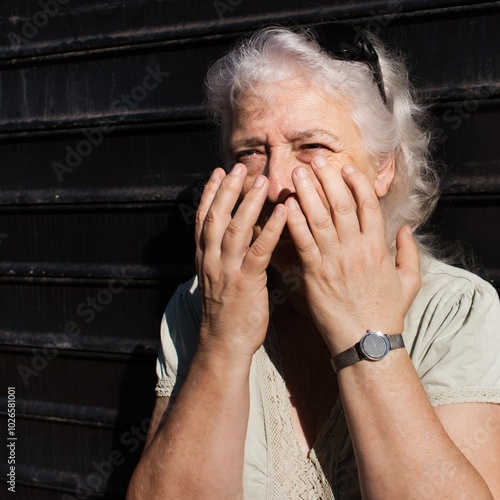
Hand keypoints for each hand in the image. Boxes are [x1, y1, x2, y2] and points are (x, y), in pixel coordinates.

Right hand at [195, 164, 286, 358]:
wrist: (223, 343)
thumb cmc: (226, 310)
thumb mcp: (218, 278)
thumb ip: (224, 255)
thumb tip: (237, 234)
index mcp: (204, 257)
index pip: (203, 218)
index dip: (210, 193)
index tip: (218, 172)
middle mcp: (211, 259)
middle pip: (217, 216)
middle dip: (228, 189)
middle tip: (240, 166)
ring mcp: (226, 270)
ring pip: (236, 228)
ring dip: (249, 202)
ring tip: (261, 180)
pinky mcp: (246, 282)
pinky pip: (259, 251)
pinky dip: (271, 229)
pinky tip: (284, 212)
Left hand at [284, 157, 420, 354]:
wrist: (366, 342)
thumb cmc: (387, 313)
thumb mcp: (410, 282)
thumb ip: (409, 253)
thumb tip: (407, 229)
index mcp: (378, 247)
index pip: (368, 205)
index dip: (356, 183)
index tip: (346, 167)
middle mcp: (356, 248)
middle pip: (341, 204)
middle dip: (327, 179)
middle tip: (316, 160)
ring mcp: (334, 260)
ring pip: (319, 218)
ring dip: (307, 193)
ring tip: (297, 173)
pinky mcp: (314, 274)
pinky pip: (303, 242)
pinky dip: (294, 222)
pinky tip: (285, 205)